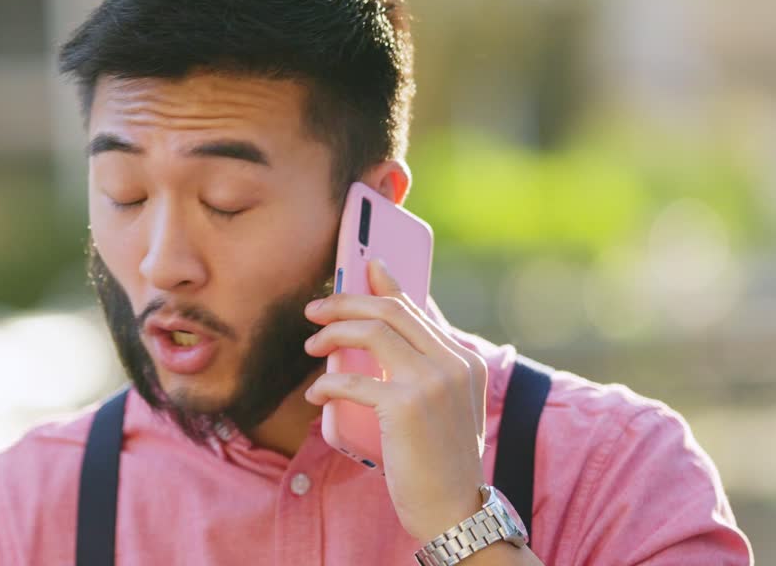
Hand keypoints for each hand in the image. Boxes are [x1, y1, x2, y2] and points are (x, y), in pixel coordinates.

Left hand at [303, 259, 489, 542]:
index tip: (362, 266)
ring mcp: (432, 382)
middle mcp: (453, 364)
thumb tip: (382, 335)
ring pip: (371, 331)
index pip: (417, 308)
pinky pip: (352, 379)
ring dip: (332, 333)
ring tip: (311, 348)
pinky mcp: (406, 406)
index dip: (385, 284)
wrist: (454, 510)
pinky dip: (326, 384)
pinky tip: (316, 396)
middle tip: (314, 311)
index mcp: (464, 361)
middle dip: (345, 302)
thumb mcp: (443, 407)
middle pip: (390, 310)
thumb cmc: (438, 460)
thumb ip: (424, 370)